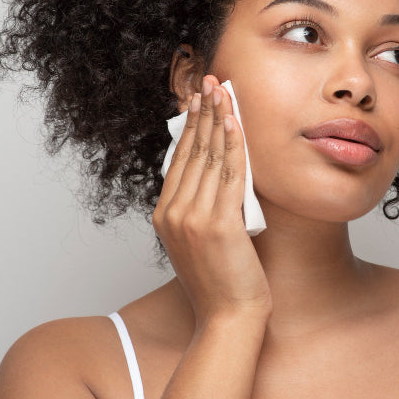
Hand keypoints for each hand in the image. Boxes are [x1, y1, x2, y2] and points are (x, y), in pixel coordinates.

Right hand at [153, 75, 271, 323]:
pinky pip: (229, 173)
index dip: (189, 126)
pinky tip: (235, 121)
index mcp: (164, 216)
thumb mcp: (201, 238)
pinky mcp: (218, 224)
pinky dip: (233, 143)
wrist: (229, 317)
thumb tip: (214, 173)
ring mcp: (193, 218)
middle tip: (210, 81)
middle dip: (202, 112)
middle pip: (190, 151)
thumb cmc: (222, 281)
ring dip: (217, 119)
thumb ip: (201, 207)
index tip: (198, 99)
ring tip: (223, 90)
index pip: (178, 159)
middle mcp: (173, 213)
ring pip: (208, 157)